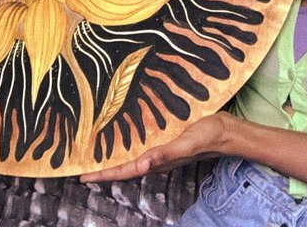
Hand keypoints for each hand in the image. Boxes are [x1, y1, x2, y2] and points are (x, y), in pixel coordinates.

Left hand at [80, 112, 231, 182]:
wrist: (226, 129)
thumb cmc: (207, 135)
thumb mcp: (185, 143)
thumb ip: (165, 154)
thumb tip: (141, 165)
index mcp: (156, 161)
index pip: (123, 171)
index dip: (103, 174)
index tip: (81, 176)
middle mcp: (155, 157)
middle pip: (123, 166)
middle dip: (103, 167)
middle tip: (81, 164)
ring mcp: (161, 148)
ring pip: (131, 155)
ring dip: (114, 155)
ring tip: (95, 151)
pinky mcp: (165, 138)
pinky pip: (142, 143)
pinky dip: (128, 141)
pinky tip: (123, 134)